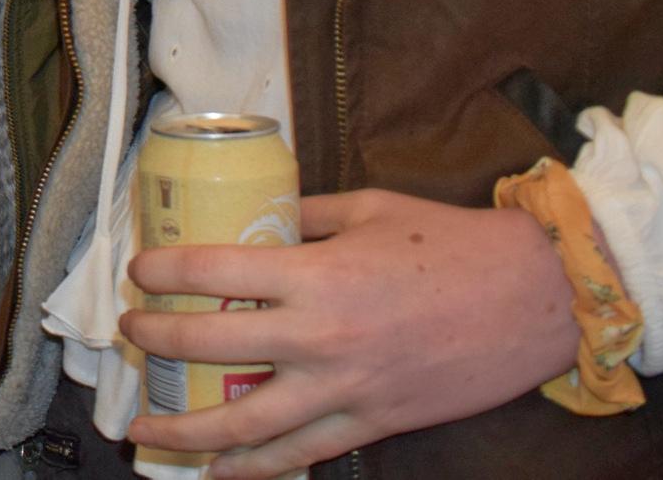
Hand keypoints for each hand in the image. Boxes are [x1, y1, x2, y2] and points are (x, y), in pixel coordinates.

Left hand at [120, 189, 576, 478]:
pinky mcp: (373, 423)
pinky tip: (219, 474)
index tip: (139, 271)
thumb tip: (253, 217)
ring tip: (143, 435)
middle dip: (155, 343)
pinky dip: (255, 471)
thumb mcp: (367, 209)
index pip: (213, 274)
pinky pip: (301, 455)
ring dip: (186, 434)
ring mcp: (346, 389)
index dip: (163, 273)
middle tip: (128, 335)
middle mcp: (320, 337)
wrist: (534, 298)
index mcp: (316, 274)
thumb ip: (303, 217)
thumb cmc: (452, 244)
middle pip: (210, 348)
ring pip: (245, 425)